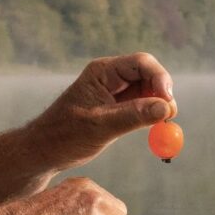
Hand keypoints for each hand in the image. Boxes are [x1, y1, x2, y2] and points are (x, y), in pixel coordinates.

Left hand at [32, 52, 177, 168]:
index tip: (169, 101)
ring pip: (149, 91)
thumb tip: (166, 109)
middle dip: (162, 93)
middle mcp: (111, 77)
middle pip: (149, 75)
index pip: (141, 63)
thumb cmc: (65, 136)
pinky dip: (152, 116)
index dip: (160, 78)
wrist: (45, 151)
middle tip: (169, 117)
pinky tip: (153, 129)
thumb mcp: (100, 127)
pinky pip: (143, 105)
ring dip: (159, 106)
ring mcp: (116, 92)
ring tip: (160, 126)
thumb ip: (133, 116)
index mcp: (102, 72)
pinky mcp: (118, 108)